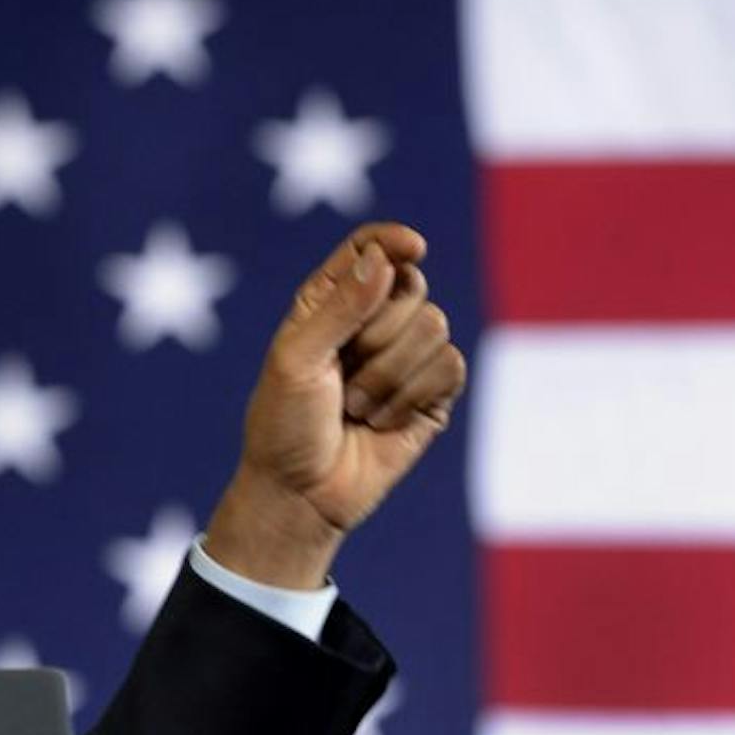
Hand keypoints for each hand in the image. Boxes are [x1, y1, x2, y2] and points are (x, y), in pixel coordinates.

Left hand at [204, 223, 466, 588]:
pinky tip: (380, 422)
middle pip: (411, 286)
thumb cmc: (284, 425)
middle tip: (342, 374)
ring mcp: (406, 355)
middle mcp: (370, 321)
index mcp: (327, 303)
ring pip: (436, 326)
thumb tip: (386, 258)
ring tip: (355, 407)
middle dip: (378, 334)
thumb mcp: (296, 361)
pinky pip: (450, 366)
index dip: (393, 241)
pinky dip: (411, 397)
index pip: (370, 249)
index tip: (411, 247)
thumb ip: (340, 308)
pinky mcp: (433, 391)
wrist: (301, 493)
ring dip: (389, 375)